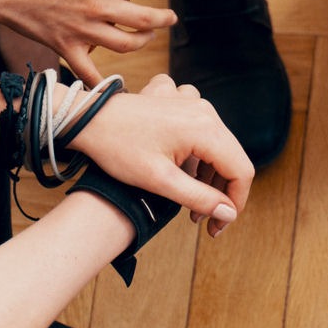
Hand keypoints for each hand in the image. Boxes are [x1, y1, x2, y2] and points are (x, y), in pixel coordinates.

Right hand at [0, 0, 175, 81]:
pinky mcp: (66, 47)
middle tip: (170, 18)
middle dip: (164, 19)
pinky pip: (89, 73)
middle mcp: (98, 8)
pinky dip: (103, 82)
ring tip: (147, 37)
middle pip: (145, 20)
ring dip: (142, 42)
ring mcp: (83, 31)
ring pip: (126, 45)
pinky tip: (115, 84)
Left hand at [69, 74, 252, 235]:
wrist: (86, 119)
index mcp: (206, 129)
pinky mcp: (179, 101)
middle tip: (198, 218)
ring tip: (186, 193)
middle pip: (231, 158)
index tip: (217, 226)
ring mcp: (192, 102)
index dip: (235, 203)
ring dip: (208, 173)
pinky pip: (202, 126)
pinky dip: (197, 148)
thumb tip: (228, 214)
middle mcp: (205, 111)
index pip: (241, 171)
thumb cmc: (118, 148)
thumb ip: (200, 198)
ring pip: (218, 145)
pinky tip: (180, 159)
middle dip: (220, 191)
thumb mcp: (160, 181)